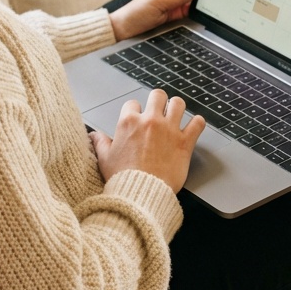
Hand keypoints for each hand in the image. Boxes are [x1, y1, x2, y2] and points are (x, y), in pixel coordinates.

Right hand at [90, 89, 205, 193]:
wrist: (141, 194)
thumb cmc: (123, 178)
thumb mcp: (105, 159)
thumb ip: (100, 143)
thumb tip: (93, 135)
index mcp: (129, 122)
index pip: (133, 104)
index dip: (135, 111)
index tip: (138, 119)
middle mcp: (150, 121)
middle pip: (158, 95)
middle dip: (158, 101)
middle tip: (159, 111)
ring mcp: (169, 130)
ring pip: (178, 103)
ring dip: (177, 108)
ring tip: (176, 115)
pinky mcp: (185, 142)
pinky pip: (197, 123)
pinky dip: (197, 123)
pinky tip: (194, 126)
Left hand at [109, 0, 197, 41]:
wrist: (120, 33)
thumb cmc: (133, 15)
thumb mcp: (157, 3)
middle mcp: (170, 9)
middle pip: (192, 9)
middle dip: (200, 10)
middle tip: (209, 11)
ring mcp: (170, 22)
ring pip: (190, 21)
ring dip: (196, 21)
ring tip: (203, 19)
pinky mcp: (168, 33)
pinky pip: (183, 31)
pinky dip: (189, 30)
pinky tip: (194, 29)